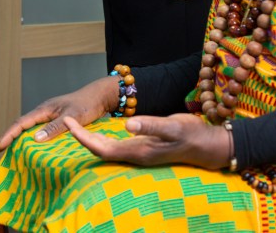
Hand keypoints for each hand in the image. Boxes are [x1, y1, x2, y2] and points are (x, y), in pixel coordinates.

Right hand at [0, 77, 116, 151]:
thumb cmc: (87, 105)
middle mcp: (44, 111)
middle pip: (21, 125)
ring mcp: (49, 114)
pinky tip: (33, 146)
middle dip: (9, 137)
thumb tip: (35, 139)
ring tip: (12, 151)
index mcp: (44, 109)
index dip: (8, 135)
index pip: (21, 123)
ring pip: (30, 127)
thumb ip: (55, 127)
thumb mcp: (72, 117)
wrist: (99, 96)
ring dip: (20, 137)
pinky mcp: (56, 119)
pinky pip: (39, 128)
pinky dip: (32, 137)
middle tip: (0, 151)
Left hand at [65, 113, 229, 169]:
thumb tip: (128, 125)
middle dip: (82, 137)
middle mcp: (135, 154)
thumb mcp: (173, 127)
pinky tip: (100, 132)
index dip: (83, 138)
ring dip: (91, 139)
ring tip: (76, 126)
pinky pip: (117, 146)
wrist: (208, 145)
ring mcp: (139, 152)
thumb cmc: (192, 135)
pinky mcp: (144, 147)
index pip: (102, 148)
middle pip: (101, 150)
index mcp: (138, 151)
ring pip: (108, 149)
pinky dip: (104, 138)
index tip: (69, 124)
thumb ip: (151, 126)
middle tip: (67, 121)